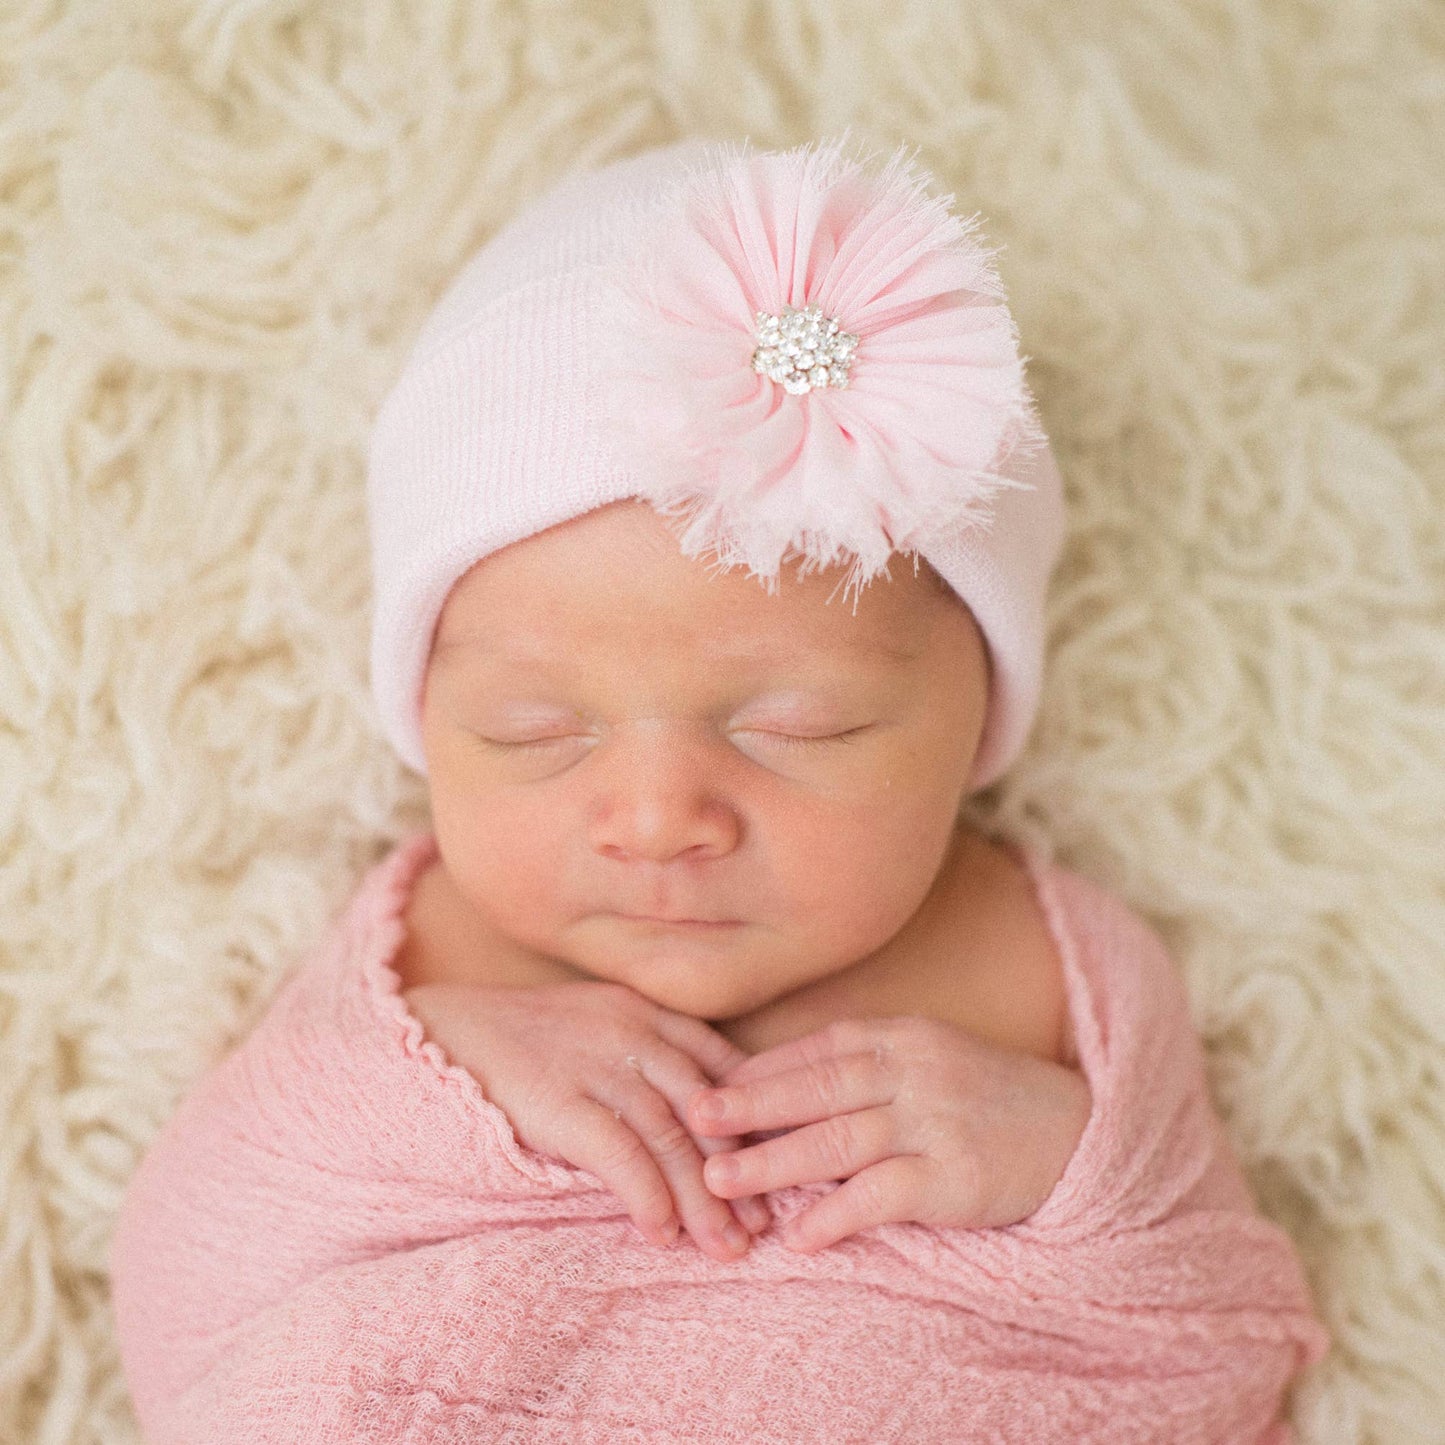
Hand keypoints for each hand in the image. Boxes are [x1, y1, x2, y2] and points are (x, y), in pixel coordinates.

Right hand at [402, 980, 771, 1260]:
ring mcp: (595, 1063)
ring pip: (670, 1136)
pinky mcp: (559, 1100)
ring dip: (701, 1198)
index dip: (751, 1118)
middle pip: (704, 1109)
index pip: (719, 1063)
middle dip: (735, 1171)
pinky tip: (660, 1232)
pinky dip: (646, 1195)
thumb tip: (695, 1118)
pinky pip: (619, 1152)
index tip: (773, 1165)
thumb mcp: (593, 1025)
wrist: (437, 1032)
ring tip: (722, 1247)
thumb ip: (642, 1054)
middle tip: (759, 1226)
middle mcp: (629, 1031)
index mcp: (643, 1011)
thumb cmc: (521, 1041)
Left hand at [686, 1015, 1091, 1252]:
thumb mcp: (924, 1058)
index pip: (813, 1050)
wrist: (1076, 1131)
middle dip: (748, 1106)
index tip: (702, 1087)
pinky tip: (800, 1235)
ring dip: (774, 1160)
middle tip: (693, 1121)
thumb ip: (861, 1066)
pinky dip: (838, 1214)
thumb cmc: (982, 1096)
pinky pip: (884, 1194)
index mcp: (898, 1036)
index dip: (755, 1072)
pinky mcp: (954, 1176)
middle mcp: (911, 1070)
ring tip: (722, 1181)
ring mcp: (933, 1122)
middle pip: (815, 1088)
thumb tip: (775, 1086)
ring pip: (838, 1139)